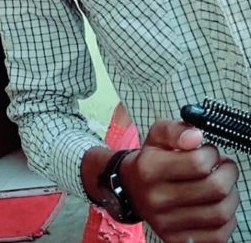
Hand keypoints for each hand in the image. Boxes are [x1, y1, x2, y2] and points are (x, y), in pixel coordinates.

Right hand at [120, 119, 238, 242]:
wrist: (131, 189)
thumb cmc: (149, 160)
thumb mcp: (157, 135)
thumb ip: (176, 130)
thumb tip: (196, 136)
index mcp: (149, 169)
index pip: (198, 163)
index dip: (212, 154)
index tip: (209, 151)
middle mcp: (156, 199)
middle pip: (214, 189)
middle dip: (228, 174)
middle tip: (225, 167)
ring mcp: (167, 224)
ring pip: (220, 213)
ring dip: (231, 196)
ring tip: (224, 186)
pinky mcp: (176, 240)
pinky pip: (217, 236)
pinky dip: (227, 221)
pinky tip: (217, 205)